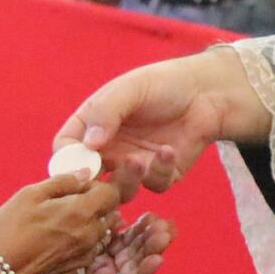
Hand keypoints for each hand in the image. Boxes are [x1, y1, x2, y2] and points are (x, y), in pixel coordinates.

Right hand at [0, 169, 128, 273]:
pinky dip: (85, 237)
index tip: (78, 186)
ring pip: (103, 229)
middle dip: (97, 202)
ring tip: (64, 218)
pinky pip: (92, 245)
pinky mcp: (77, 265)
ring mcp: (86, 251)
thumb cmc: (8, 231)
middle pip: (110, 211)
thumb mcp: (29, 195)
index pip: (111, 192)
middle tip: (70, 201)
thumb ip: (62, 182)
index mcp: (81, 211)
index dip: (97, 185)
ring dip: (92, 220)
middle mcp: (90, 233)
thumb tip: (85, 174)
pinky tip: (61, 236)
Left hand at [12, 212, 175, 273]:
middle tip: (166, 222)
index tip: (154, 210)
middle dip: (152, 234)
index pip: (124, 231)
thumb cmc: (29, 264)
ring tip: (165, 235)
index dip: (140, 220)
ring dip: (153, 250)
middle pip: (135, 248)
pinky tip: (157, 260)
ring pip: (136, 265)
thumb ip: (70, 205)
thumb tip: (90, 180)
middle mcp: (105, 264)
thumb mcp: (52, 230)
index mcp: (96, 247)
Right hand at [54, 47, 264, 192]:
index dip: (68, 160)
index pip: (67, 148)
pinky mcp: (162, 175)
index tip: (80, 164)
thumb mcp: (130, 90)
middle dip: (96, 182)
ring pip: (120, 190)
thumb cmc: (164, 83)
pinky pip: (154, 184)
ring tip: (138, 161)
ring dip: (127, 180)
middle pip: (90, 178)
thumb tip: (88, 144)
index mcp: (93, 125)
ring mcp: (135, 164)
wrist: (208, 91)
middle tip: (105, 177)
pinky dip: (160, 169)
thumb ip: (107, 112)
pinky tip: (168, 149)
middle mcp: (111, 149)